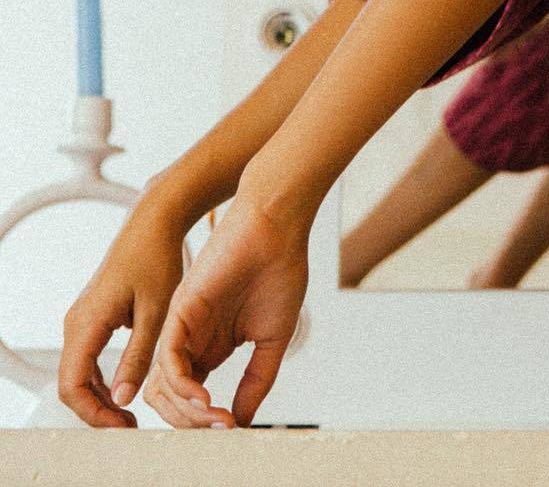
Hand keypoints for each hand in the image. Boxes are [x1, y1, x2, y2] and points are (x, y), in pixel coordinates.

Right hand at [59, 196, 188, 427]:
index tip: (123, 425)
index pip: (73, 385)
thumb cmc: (157, 258)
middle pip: (72, 384)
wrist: (153, 223)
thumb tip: (122, 399)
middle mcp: (76, 323)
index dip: (94, 413)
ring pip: (78, 374)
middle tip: (130, 426)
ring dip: (99, 398)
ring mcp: (81, 320)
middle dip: (96, 411)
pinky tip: (126, 390)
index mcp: (87, 322)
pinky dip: (102, 380)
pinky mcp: (92, 317)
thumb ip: (138, 356)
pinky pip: (87, 359)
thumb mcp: (156, 310)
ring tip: (130, 414)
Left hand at [144, 191, 309, 428]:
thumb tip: (242, 422)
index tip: (233, 428)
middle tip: (221, 427)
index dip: (206, 420)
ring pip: (162, 386)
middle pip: (170, 398)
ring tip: (216, 416)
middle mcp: (192, 338)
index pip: (192, 397)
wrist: (278, 225)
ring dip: (185, 411)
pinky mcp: (181, 310)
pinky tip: (206, 397)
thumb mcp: (272, 338)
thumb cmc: (280, 270)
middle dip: (191, 422)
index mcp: (212, 344)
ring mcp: (184, 325)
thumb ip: (257, 379)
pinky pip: (168, 359)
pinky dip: (182, 386)